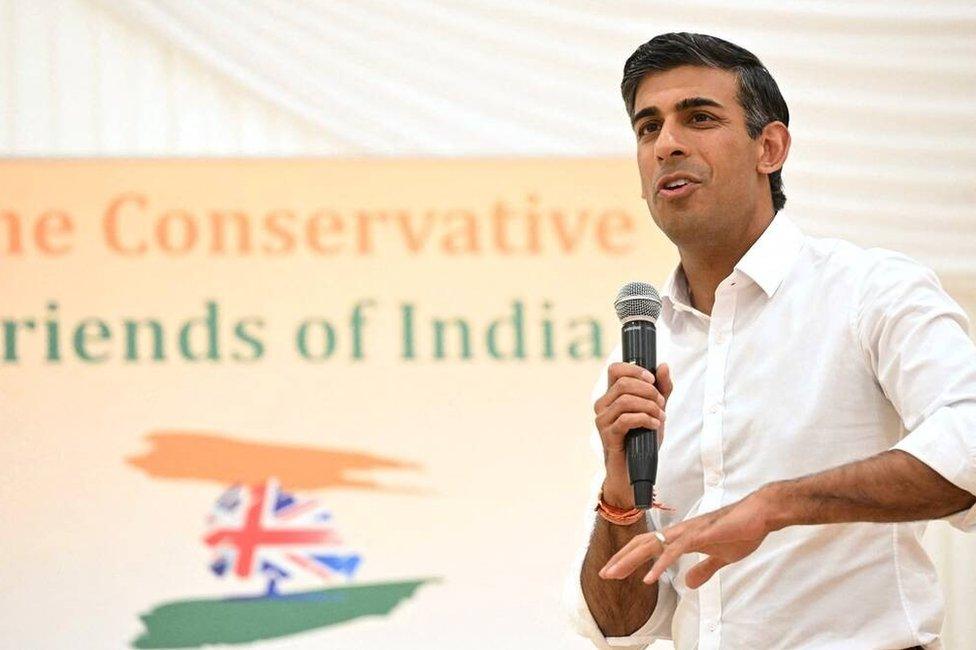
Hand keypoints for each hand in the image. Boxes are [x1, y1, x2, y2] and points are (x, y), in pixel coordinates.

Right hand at [593, 360, 671, 473]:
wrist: (635, 469)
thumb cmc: (642, 438)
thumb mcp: (656, 409)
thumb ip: (661, 389)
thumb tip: (663, 366)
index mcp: (611, 395)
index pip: (615, 369)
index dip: (634, 370)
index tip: (652, 380)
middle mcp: (602, 405)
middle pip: (622, 383)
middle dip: (648, 390)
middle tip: (661, 403)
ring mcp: (602, 420)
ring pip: (625, 400)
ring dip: (649, 406)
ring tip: (660, 416)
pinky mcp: (608, 435)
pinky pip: (626, 419)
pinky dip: (645, 419)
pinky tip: (655, 425)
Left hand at [598, 488, 775, 587]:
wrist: (760, 514)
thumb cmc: (742, 531)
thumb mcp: (719, 557)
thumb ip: (703, 569)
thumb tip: (688, 583)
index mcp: (682, 536)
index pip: (648, 546)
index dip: (629, 558)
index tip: (614, 571)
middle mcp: (680, 532)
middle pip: (642, 544)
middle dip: (621, 559)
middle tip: (603, 574)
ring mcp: (688, 532)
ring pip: (651, 545)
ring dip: (631, 560)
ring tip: (614, 574)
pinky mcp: (699, 535)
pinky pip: (674, 552)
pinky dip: (659, 565)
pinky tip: (649, 578)